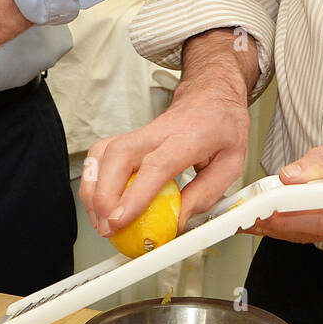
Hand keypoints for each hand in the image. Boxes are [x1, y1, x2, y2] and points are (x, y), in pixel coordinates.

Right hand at [80, 79, 250, 236]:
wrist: (212, 96)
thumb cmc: (222, 127)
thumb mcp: (231, 164)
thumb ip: (205, 194)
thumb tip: (177, 221)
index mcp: (190, 138)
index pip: (156, 166)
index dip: (134, 195)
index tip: (120, 220)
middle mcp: (159, 132)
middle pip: (119, 157)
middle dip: (104, 196)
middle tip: (107, 227)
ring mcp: (140, 132)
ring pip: (103, 153)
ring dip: (93, 189)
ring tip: (99, 219)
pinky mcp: (128, 136)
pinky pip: (100, 154)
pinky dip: (91, 178)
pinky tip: (97, 199)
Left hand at [250, 112, 322, 243]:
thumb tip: (290, 176)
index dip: (293, 215)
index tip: (263, 209)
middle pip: (317, 230)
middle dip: (277, 223)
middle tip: (242, 216)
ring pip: (315, 231)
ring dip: (281, 224)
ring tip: (247, 215)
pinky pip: (320, 224)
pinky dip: (294, 218)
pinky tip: (271, 211)